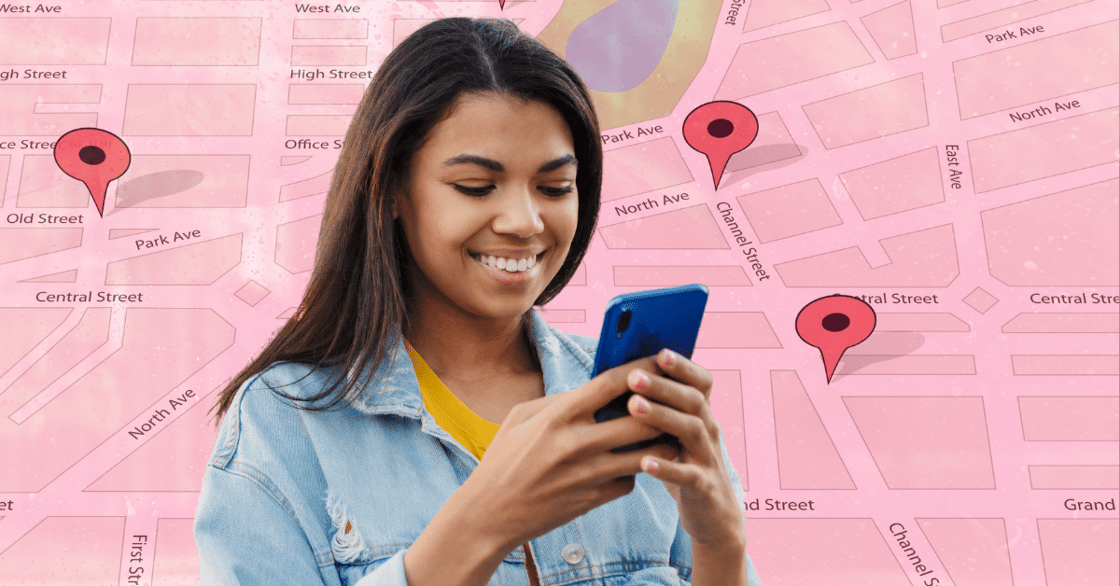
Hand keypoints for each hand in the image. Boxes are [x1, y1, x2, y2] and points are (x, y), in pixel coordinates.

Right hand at [450, 355, 681, 552]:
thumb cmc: (503, 460)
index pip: (610, 384)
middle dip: (662, 407)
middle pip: (641, 419)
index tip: (658, 361)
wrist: (489, 515)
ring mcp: (588, 475)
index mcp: (558, 416)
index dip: (640, 369)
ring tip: (667, 431)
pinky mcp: (594, 500)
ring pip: (646, 454)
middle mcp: (577, 444)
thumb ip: (559, 400)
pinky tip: (633, 463)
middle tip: (673, 399)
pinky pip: (630, 481)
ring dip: (660, 442)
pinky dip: (635, 471)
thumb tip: (593, 389)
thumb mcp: (520, 418)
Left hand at [622, 349, 744, 546]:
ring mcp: (708, 457)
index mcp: (700, 414)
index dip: (683, 366)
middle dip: (663, 386)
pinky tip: (645, 462)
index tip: (660, 352)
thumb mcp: (672, 433)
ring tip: (633, 407)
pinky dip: (667, 468)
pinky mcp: (703, 486)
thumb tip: (615, 378)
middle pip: (692, 400)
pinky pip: (688, 475)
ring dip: (663, 416)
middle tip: (634, 377)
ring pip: (692, 430)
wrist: (712, 512)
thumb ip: (655, 408)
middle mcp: (708, 429)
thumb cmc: (681, 463)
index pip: (700, 382)